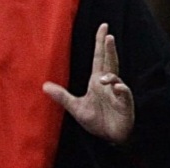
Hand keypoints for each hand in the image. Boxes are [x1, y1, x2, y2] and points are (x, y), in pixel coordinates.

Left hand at [43, 23, 133, 143]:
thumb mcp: (75, 107)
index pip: (99, 59)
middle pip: (110, 62)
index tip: (103, 29)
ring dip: (111, 76)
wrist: (109, 137)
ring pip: (117, 78)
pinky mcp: (125, 104)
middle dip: (109, 49)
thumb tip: (44, 86)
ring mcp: (118, 93)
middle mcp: (108, 84)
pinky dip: (121, 89)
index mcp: (97, 82)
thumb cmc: (96, 121)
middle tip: (108, 35)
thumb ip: (62, 96)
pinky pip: (124, 94)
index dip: (101, 44)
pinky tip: (117, 87)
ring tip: (103, 79)